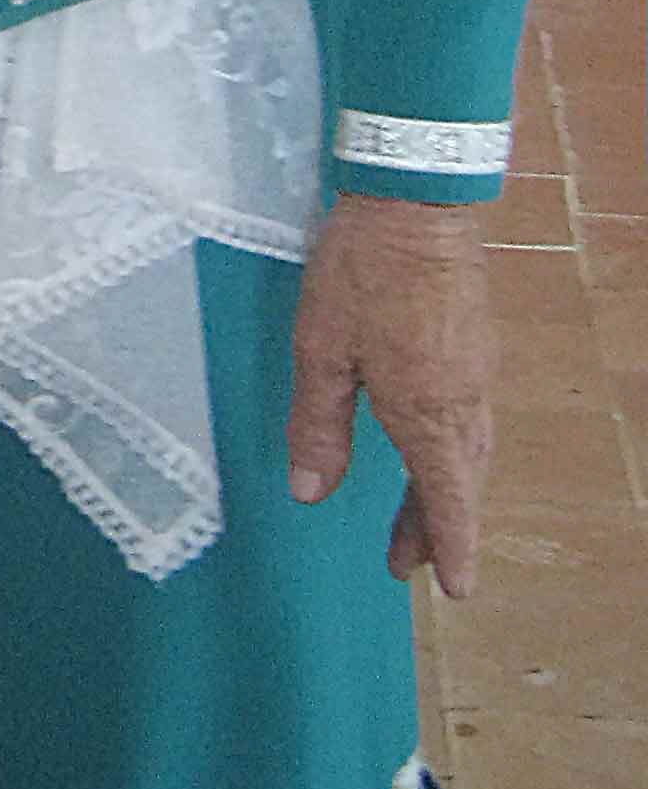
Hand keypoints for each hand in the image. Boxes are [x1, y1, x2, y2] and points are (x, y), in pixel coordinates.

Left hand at [287, 195, 495, 597]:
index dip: (448, 547)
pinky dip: (451, 448)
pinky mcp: (475, 340)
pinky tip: (429, 441)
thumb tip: (311, 493)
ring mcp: (476, 369)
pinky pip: (470, 417)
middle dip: (435, 526)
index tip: (455, 589)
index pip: (446, 501)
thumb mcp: (321, 350)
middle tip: (408, 562)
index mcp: (427, 412)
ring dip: (443, 489)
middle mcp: (464, 400)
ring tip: (416, 514)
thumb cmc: (362, 273)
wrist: (417, 198)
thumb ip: (318, 425)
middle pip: (457, 481)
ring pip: (468, 450)